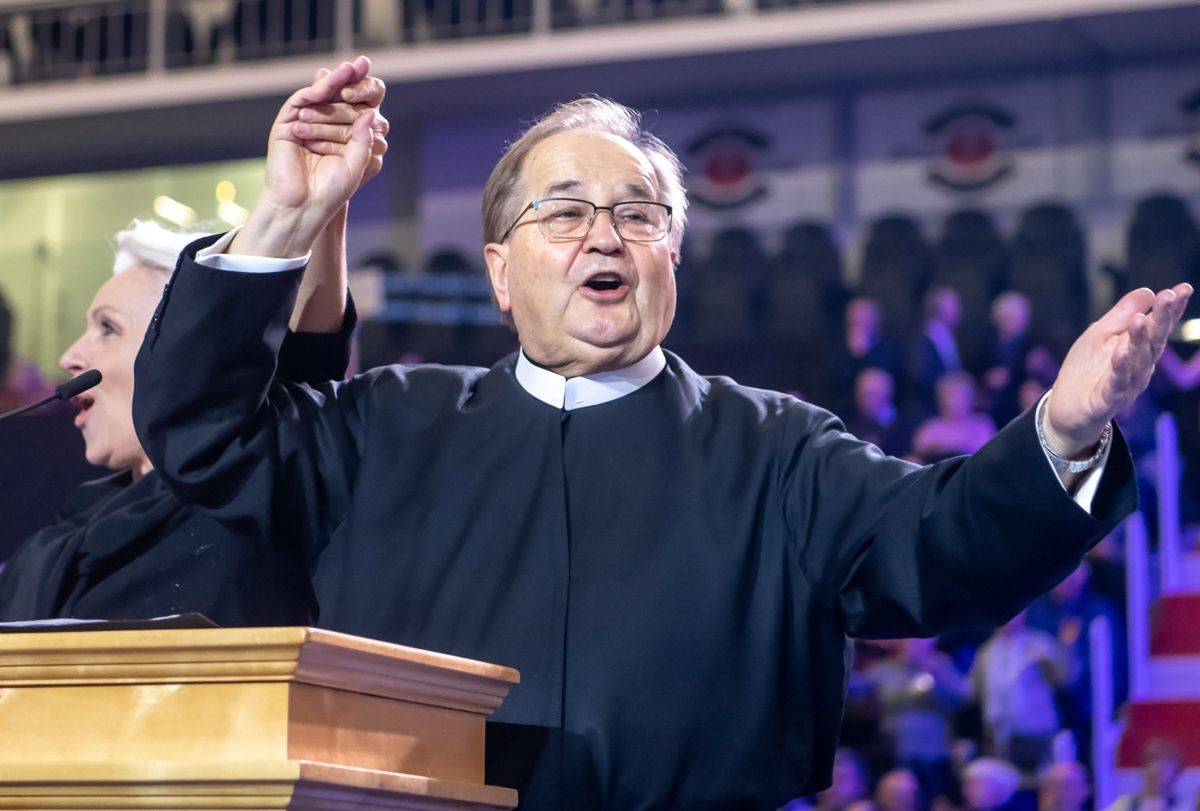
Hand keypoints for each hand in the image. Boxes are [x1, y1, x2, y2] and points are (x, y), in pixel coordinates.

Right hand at [232, 56, 377, 257]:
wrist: (304, 206)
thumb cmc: (331, 190)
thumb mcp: (356, 163)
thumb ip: (362, 138)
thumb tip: (371, 112)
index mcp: (341, 136)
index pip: (355, 109)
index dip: (365, 94)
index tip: (377, 86)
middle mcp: (322, 126)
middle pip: (338, 98)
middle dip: (351, 83)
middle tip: (362, 69)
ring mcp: (303, 123)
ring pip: (321, 96)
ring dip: (335, 81)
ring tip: (349, 67)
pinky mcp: (286, 124)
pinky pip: (301, 100)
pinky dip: (315, 91)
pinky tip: (327, 84)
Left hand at [1045, 283, 1193, 455]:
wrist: (1065, 410)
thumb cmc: (1086, 370)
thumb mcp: (1100, 335)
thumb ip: (1122, 315)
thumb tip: (1149, 291)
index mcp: (1138, 350)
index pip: (1158, 327)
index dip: (1172, 310)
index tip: (1184, 288)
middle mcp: (1139, 368)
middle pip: (1153, 341)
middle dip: (1163, 319)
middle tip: (1170, 296)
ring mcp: (1125, 385)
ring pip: (1137, 361)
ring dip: (1139, 339)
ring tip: (1140, 318)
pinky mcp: (1106, 400)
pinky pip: (1116, 383)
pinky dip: (1120, 368)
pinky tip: (1120, 352)